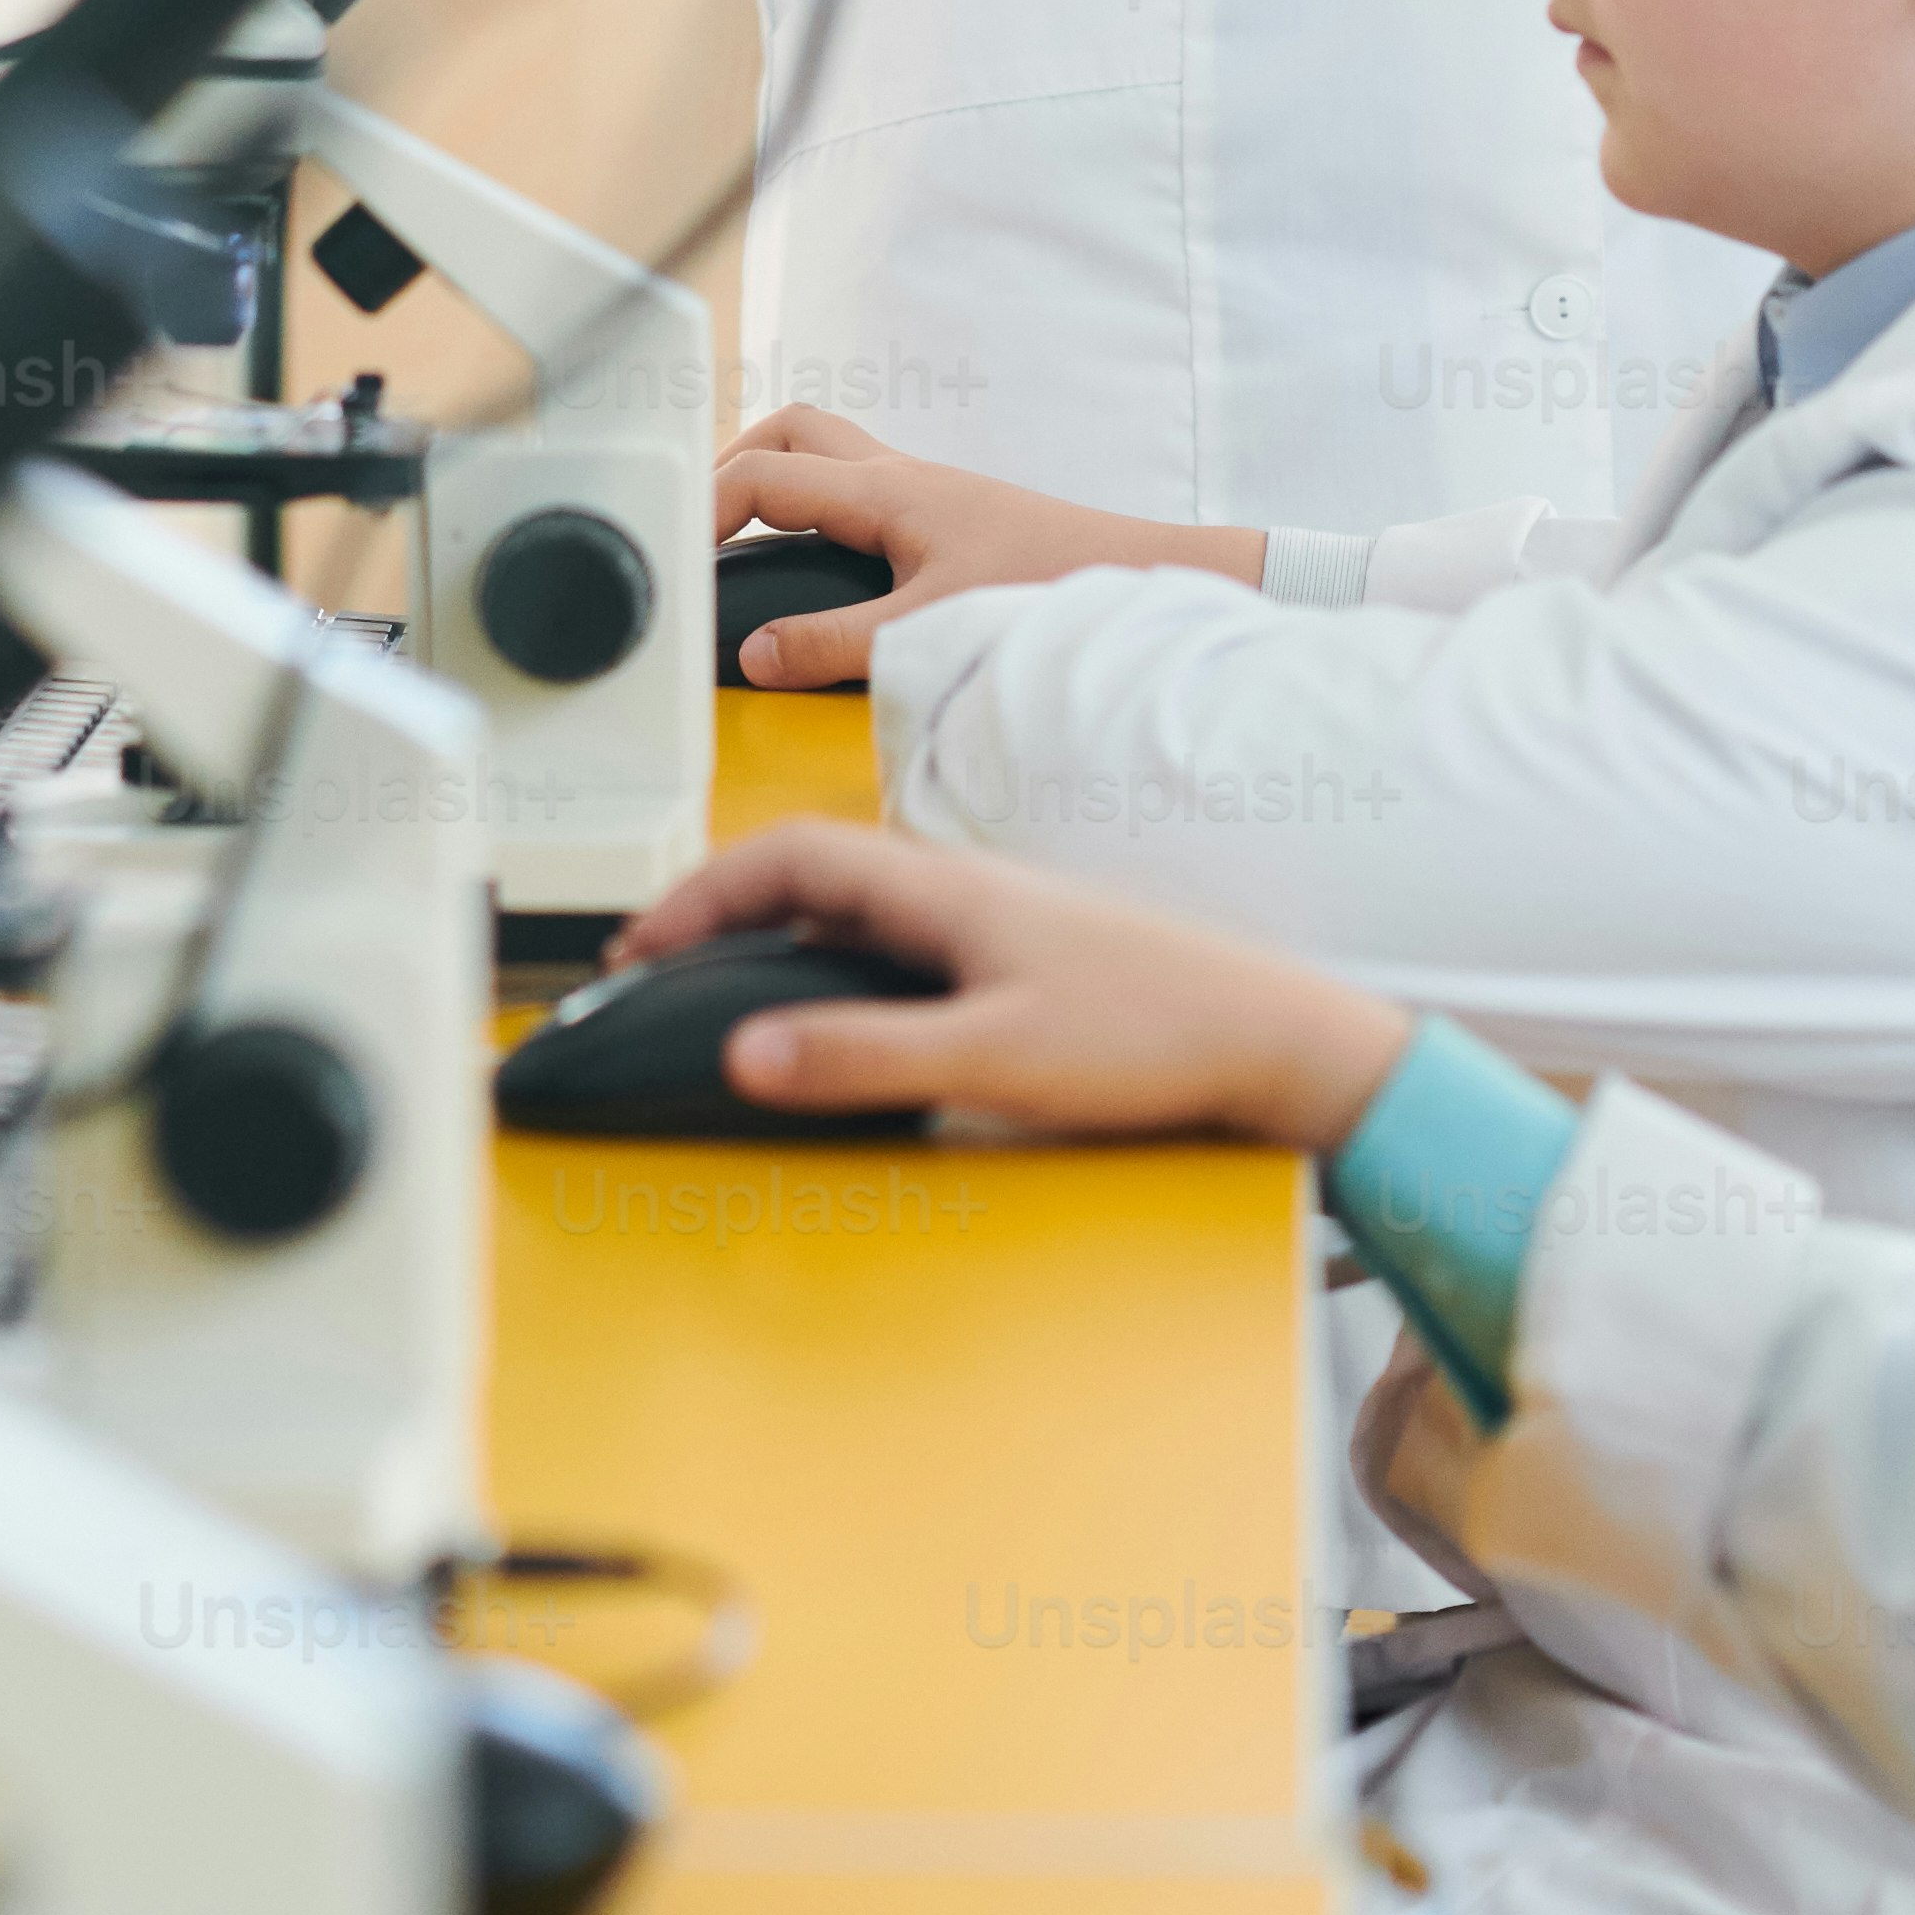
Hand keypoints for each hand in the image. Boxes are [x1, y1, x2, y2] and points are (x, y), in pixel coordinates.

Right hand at [589, 817, 1417, 1148]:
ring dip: (780, 931)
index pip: (789, 856)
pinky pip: (901, 941)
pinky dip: (840, 962)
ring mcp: (995, 919)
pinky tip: (843, 1014)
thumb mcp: (994, 1058)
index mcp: (942, 887)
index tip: (640, 943)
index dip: (700, 892)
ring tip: (727, 987)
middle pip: (812, 870)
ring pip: (857, 905)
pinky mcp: (1026, 957)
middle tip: (659, 963)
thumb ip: (865, 1057)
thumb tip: (744, 1053)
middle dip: (721, 907)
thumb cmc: (1153, 1034)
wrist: (1274, 1037)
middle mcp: (962, 886)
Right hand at [717, 407, 1253, 679]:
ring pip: (826, 452)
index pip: (760, 477)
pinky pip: (859, 488)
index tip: (667, 554)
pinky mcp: (947, 518)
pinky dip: (819, 508)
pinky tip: (820, 564)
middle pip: (789, 431)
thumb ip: (834, 646)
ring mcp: (925, 491)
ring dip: (775, 477)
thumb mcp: (928, 628)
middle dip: (729, 465)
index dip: (698, 509)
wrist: (1140, 576)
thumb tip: (756, 656)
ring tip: (740, 538)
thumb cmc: (1051, 588)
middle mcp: (899, 475)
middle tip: (696, 524)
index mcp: (883, 491)